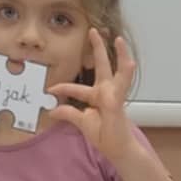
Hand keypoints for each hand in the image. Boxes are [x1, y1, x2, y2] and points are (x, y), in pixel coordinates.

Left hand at [47, 29, 135, 162]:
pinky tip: (130, 61)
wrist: (118, 149)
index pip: (78, 88)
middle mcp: (107, 92)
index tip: (50, 89)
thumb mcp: (82, 123)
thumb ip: (69, 114)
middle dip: (98, 48)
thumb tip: (52, 111)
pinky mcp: (118, 101)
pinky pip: (123, 84)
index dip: (63, 87)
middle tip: (94, 31)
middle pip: (102, 66)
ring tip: (117, 39)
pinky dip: (127, 72)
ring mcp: (115, 95)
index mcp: (97, 97)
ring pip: (119, 70)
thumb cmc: (105, 137)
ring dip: (120, 54)